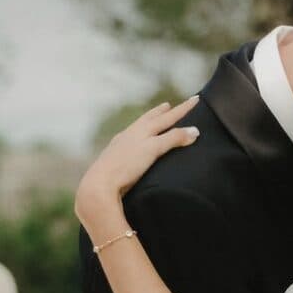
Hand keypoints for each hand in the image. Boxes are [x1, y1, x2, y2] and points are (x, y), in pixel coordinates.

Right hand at [75, 95, 200, 240]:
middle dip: (162, 110)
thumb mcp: (114, 179)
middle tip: (172, 103)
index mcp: (120, 142)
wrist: (97, 187)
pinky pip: (170, 138)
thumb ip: (120, 177)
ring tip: (194, 103)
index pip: (137, 127)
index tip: (154, 114)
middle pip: (150, 118)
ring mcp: (139, 140)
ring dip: (180, 112)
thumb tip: (120, 186)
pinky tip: (195, 133)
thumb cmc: (102, 189)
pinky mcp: (149, 148)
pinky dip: (183, 134)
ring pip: (163, 121)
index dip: (147, 120)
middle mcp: (129, 136)